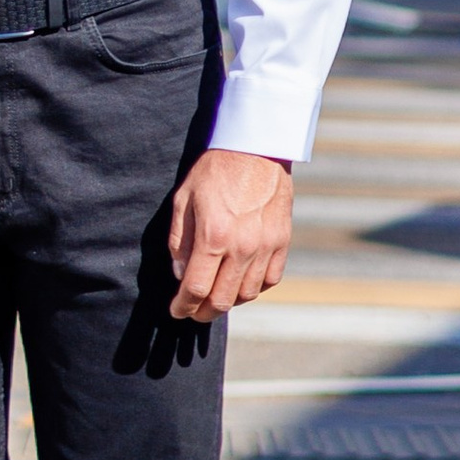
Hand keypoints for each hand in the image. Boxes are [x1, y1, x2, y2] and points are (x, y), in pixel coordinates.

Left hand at [166, 149, 292, 321]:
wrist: (256, 147)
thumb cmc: (215, 170)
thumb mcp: (184, 200)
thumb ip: (180, 242)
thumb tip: (182, 275)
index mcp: (213, 235)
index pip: (196, 288)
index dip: (183, 306)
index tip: (176, 311)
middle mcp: (242, 246)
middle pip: (222, 300)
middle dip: (202, 313)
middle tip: (193, 312)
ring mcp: (266, 246)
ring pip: (247, 294)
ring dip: (228, 301)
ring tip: (215, 296)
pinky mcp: (282, 241)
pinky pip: (270, 280)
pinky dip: (255, 288)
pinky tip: (241, 281)